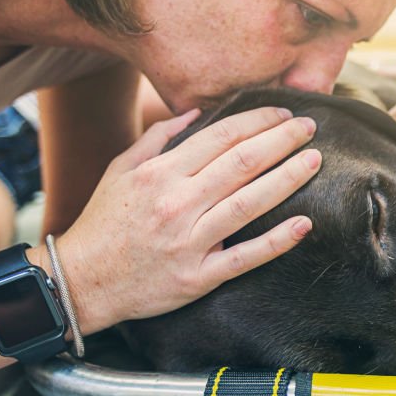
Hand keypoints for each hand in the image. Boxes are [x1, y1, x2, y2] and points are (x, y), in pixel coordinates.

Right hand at [52, 107, 321, 332]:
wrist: (81, 283)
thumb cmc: (104, 222)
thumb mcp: (120, 170)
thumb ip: (158, 138)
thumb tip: (197, 112)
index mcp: (160, 174)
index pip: (220, 137)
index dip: (257, 121)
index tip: (283, 113)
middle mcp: (177, 204)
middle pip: (241, 164)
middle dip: (281, 141)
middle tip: (310, 127)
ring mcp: (190, 242)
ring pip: (248, 203)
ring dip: (287, 179)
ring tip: (314, 161)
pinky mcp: (199, 277)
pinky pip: (245, 257)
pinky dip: (277, 241)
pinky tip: (304, 224)